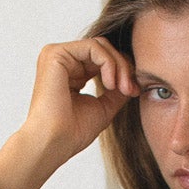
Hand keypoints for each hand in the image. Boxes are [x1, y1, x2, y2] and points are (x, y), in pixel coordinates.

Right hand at [0, 38, 138, 188]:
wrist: (54, 143)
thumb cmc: (72, 133)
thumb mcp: (104, 108)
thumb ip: (117, 90)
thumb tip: (133, 78)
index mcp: (71, 73)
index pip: (102, 60)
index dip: (122, 72)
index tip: (134, 91)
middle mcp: (62, 62)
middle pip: (103, 50)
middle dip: (123, 68)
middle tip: (132, 90)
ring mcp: (57, 55)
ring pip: (100, 46)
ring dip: (118, 66)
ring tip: (122, 88)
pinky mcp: (56, 53)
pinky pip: (93, 47)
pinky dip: (108, 63)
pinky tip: (110, 84)